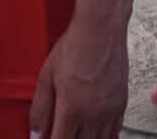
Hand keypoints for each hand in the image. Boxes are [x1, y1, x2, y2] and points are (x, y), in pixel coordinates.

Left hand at [28, 17, 128, 138]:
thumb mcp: (46, 76)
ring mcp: (110, 110)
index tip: (48, 138)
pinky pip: (115, 131)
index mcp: (71, 109)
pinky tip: (94, 128)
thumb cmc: (74, 46)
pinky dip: (103, 135)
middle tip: (62, 131)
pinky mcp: (122, 103)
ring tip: (77, 132)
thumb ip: (40, 109)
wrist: (101, 28)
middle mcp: (93, 114)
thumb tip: (35, 132)